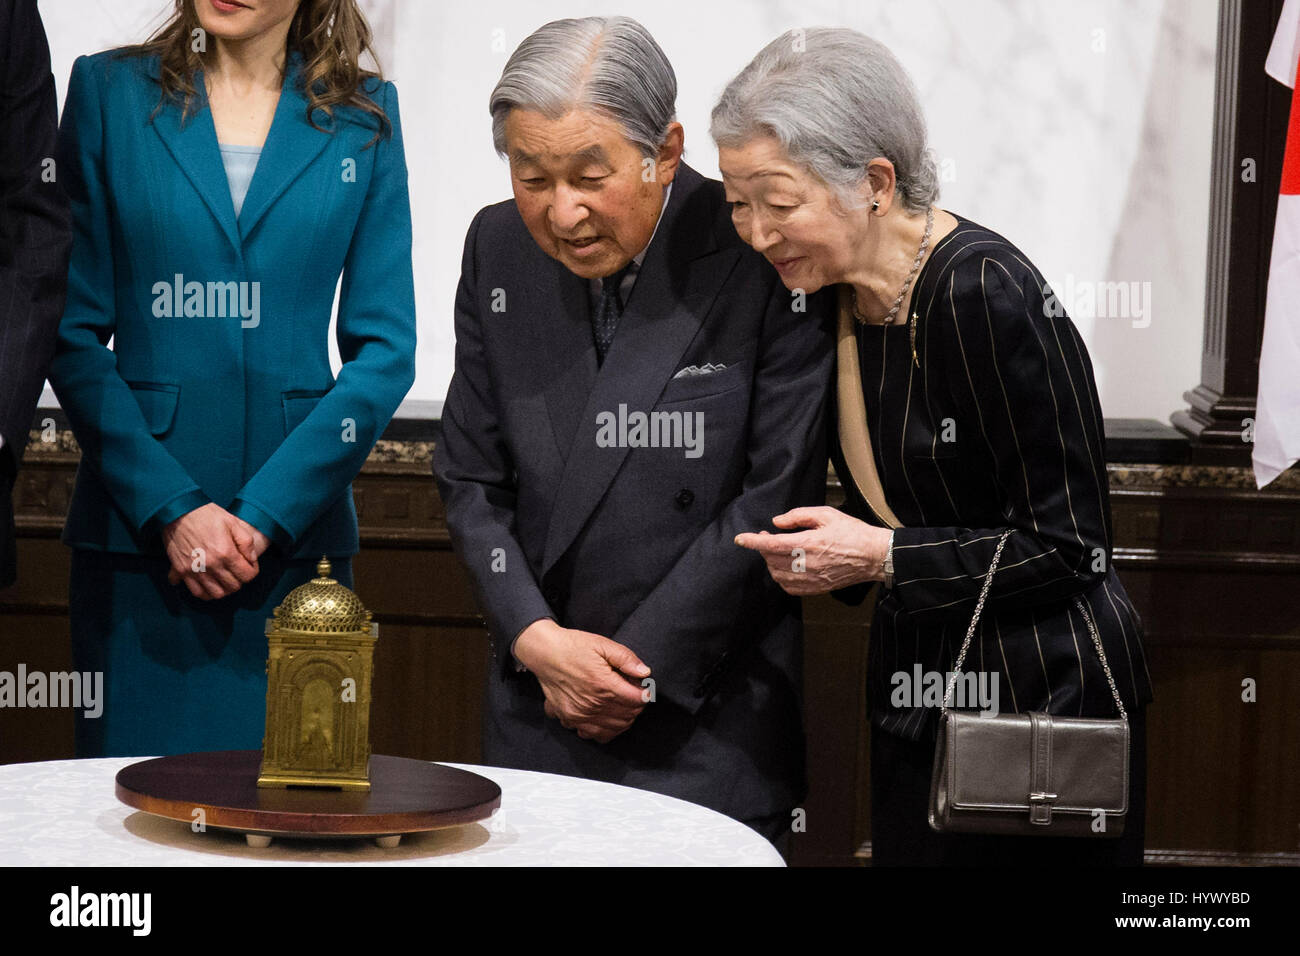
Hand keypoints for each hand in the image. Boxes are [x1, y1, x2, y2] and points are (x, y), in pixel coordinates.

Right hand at [162, 503, 261, 599]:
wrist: (178, 511)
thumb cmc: (207, 514)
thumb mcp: (233, 522)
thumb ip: (246, 542)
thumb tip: (252, 560)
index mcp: (226, 552)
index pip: (247, 576)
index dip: (252, 571)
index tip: (249, 565)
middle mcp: (211, 565)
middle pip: (233, 587)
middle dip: (239, 580)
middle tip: (237, 571)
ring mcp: (195, 570)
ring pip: (216, 594)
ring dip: (224, 589)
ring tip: (224, 579)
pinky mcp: (181, 571)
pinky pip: (196, 592)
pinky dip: (205, 592)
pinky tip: (209, 584)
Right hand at [514, 619, 651, 743]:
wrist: (544, 653)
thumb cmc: (573, 646)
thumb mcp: (602, 644)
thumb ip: (626, 658)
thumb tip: (645, 672)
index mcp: (603, 684)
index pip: (636, 700)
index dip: (645, 694)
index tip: (644, 688)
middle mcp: (592, 704)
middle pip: (628, 716)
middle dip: (636, 706)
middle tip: (633, 694)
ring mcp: (579, 715)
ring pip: (614, 728)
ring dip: (623, 719)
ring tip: (622, 705)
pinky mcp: (569, 719)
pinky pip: (593, 734)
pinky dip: (604, 730)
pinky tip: (605, 717)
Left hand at [733, 506, 892, 595]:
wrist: (874, 556)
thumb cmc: (853, 532)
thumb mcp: (827, 514)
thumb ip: (798, 516)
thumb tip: (776, 522)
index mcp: (809, 543)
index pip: (771, 544)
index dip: (753, 542)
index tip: (740, 539)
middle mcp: (807, 564)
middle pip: (771, 559)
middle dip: (764, 548)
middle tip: (768, 537)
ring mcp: (811, 579)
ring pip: (777, 575)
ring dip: (771, 563)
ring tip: (778, 551)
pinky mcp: (816, 589)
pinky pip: (789, 587)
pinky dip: (781, 578)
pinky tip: (786, 567)